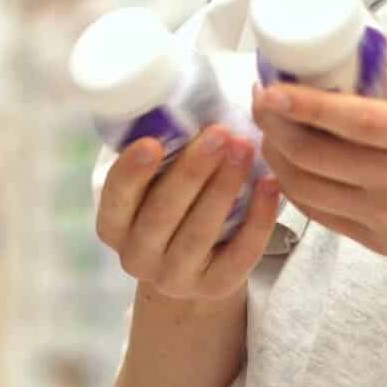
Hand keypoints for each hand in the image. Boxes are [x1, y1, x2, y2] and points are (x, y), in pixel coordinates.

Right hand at [95, 126, 284, 302]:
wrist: (193, 267)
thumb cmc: (173, 206)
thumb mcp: (156, 185)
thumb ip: (163, 154)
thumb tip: (191, 99)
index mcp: (114, 226)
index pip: (116, 199)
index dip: (132, 172)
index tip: (152, 142)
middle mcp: (138, 256)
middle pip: (162, 213)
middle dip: (193, 170)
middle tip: (221, 133)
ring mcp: (175, 278)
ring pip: (200, 232)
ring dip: (225, 187)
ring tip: (247, 148)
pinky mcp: (215, 287)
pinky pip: (240, 254)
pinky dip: (259, 218)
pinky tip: (271, 184)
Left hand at [253, 44, 386, 320]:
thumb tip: (380, 41)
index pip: (350, 121)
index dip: (302, 104)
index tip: (270, 85)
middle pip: (314, 155)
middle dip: (275, 124)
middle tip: (261, 97)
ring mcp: (384, 218)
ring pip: (307, 188)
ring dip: (278, 156)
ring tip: (270, 128)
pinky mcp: (378, 243)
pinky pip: (322, 216)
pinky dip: (296, 189)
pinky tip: (290, 166)